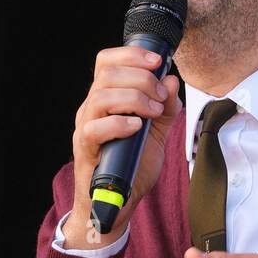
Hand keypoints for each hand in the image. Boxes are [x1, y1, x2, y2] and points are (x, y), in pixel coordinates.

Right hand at [65, 45, 181, 247]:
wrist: (119, 202)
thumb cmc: (132, 166)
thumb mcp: (156, 133)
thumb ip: (165, 109)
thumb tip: (172, 81)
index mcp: (106, 99)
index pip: (107, 62)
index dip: (131, 55)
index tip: (157, 61)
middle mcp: (91, 108)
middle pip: (107, 74)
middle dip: (141, 79)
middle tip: (160, 97)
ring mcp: (85, 127)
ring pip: (101, 96)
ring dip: (134, 99)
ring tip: (153, 113)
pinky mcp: (85, 149)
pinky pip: (94, 128)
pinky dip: (119, 123)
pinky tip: (137, 128)